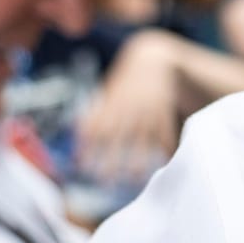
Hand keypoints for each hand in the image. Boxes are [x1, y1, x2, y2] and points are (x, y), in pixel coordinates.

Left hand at [77, 31, 181, 185]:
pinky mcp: (164, 112)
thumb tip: (78, 142)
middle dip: (110, 162)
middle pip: (116, 140)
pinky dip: (165, 150)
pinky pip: (164, 136)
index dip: (86, 148)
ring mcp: (146, 112)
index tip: (81, 167)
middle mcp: (126, 110)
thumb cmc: (124, 84)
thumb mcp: (107, 96)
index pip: (94, 130)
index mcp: (109, 106)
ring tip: (135, 180)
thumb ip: (94, 117)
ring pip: (142, 142)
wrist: (151, 60)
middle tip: (105, 182)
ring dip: (139, 163)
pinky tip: (164, 164)